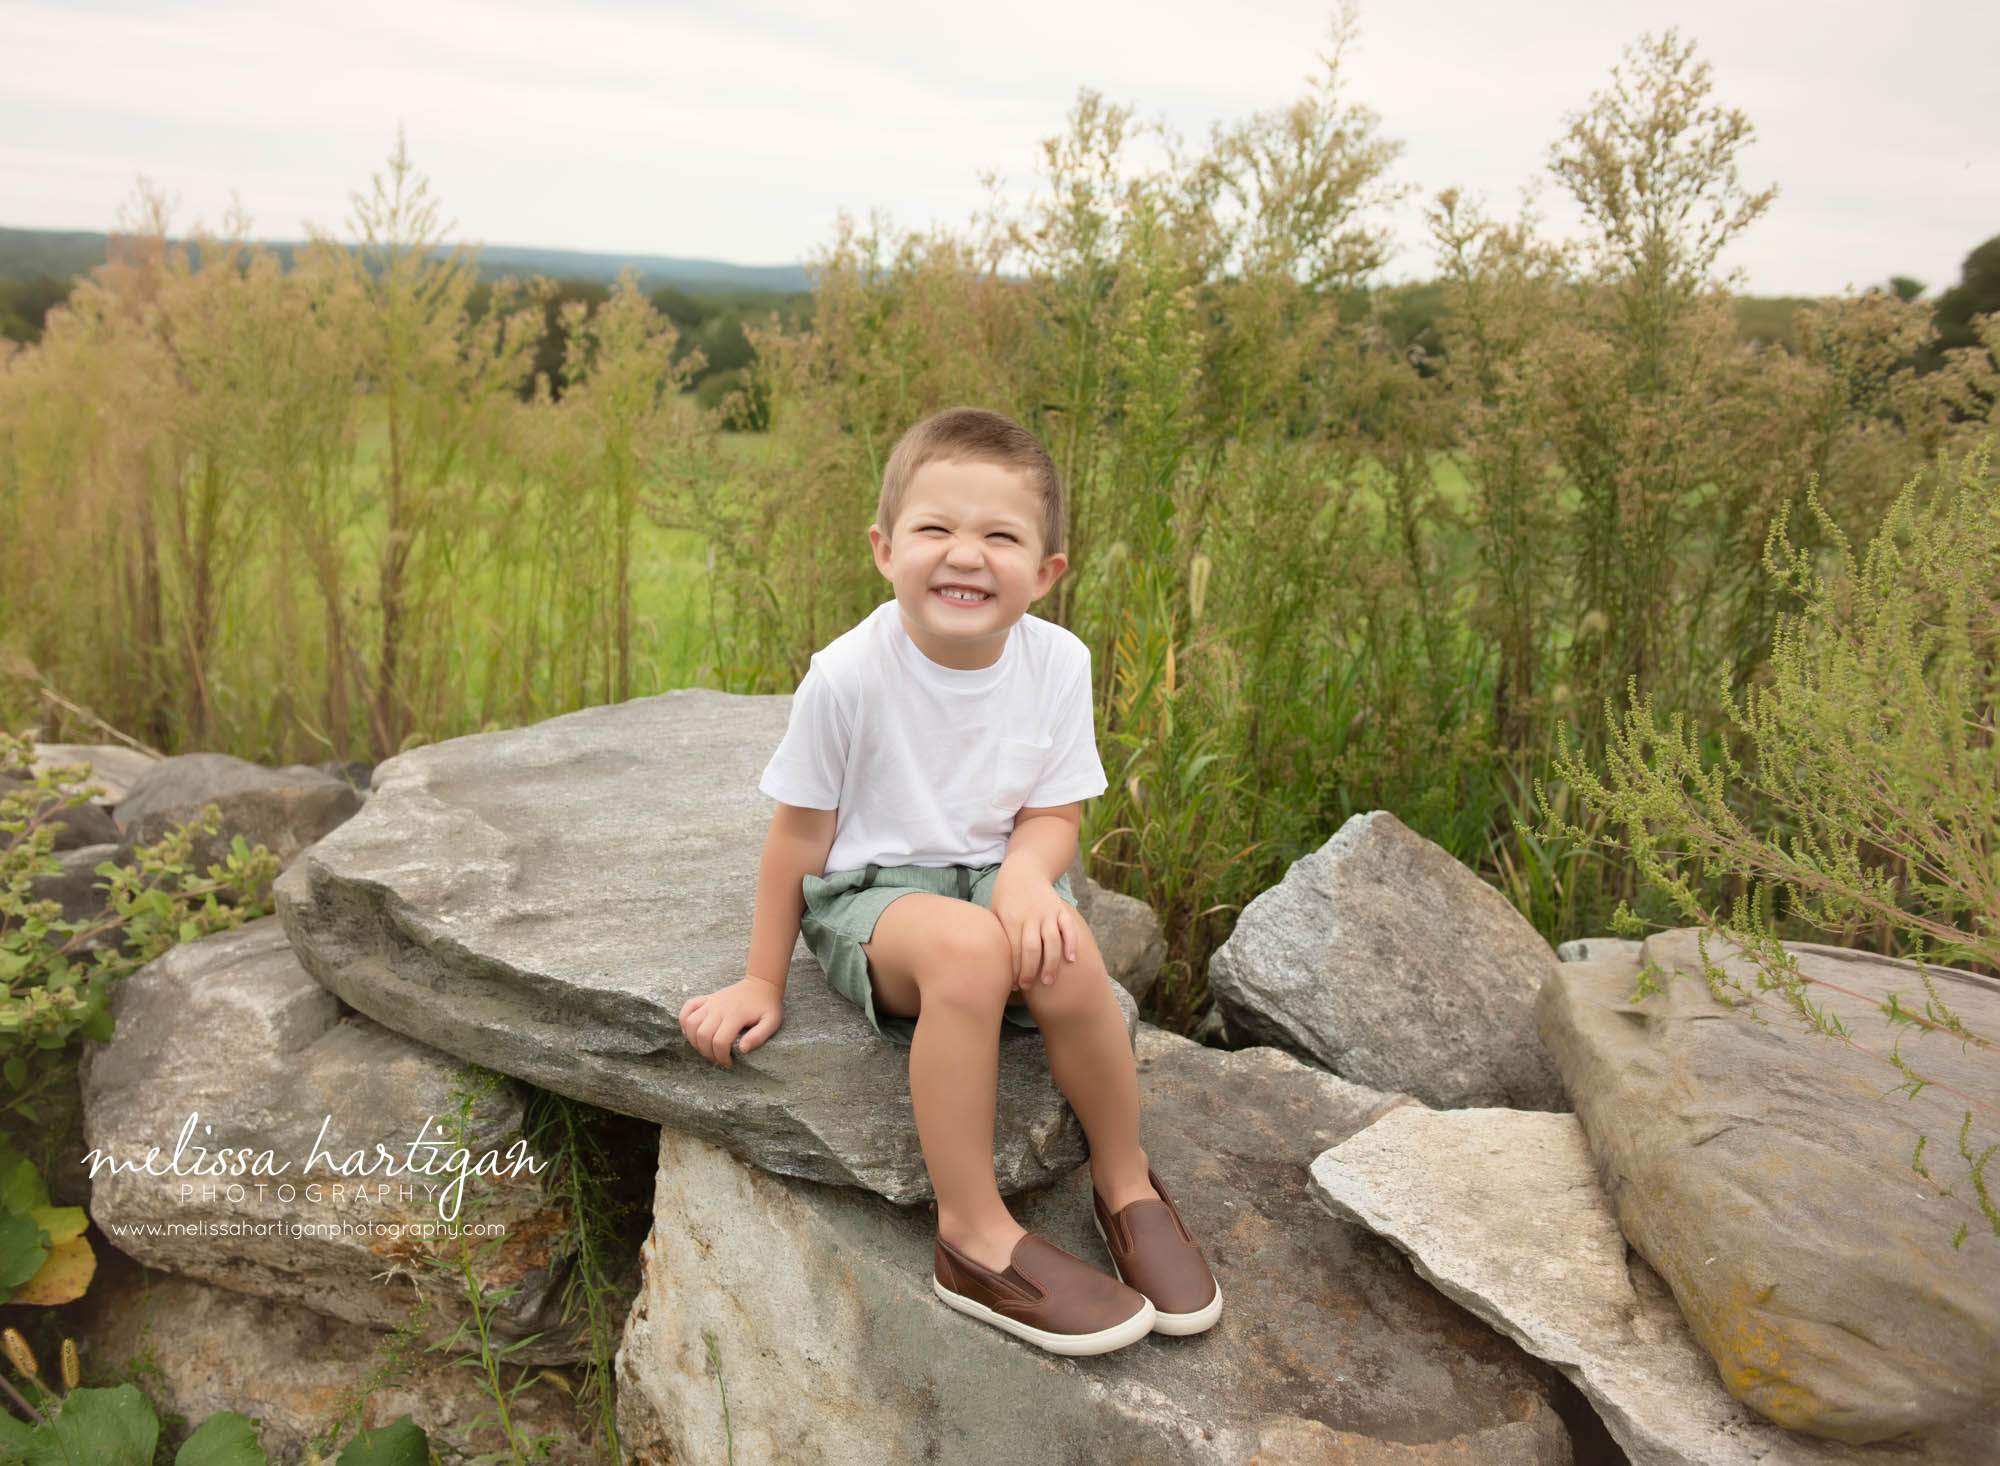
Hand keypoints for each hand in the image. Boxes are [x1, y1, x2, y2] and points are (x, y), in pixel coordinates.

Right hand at [678, 975, 783, 1067]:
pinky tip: (692, 1032)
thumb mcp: (772, 1022)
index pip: (719, 1042)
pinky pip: (687, 1008)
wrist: (761, 984)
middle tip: (718, 1058)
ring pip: (690, 1023)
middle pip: (702, 1035)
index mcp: (735, 1014)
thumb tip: (742, 1049)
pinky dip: (684, 1021)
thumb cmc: (767, 1006)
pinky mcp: (706, 999)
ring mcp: (711, 1002)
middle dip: (707, 1053)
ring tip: (707, 1048)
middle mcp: (719, 1008)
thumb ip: (759, 1036)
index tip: (729, 1062)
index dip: (722, 1057)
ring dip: (694, 1041)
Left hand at [989, 866, 1078, 990]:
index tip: (1012, 985)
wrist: (1024, 870)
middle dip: (1030, 972)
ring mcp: (1047, 912)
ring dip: (1051, 964)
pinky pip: (1068, 928)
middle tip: (1027, 986)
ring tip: (1048, 981)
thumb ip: (998, 934)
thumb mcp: (995, 911)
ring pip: (1052, 941)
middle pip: (1032, 949)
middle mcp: (1030, 915)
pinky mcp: (1060, 909)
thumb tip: (994, 964)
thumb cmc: (1005, 896)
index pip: (1013, 950)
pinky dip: (1072, 943)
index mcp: (1010, 918)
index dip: (1013, 970)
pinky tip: (1071, 960)